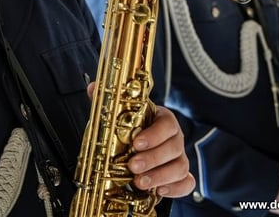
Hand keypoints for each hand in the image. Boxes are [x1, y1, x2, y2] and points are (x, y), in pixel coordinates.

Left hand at [85, 83, 193, 197]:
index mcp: (163, 120)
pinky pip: (186, 183)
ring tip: (139, 182)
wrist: (139, 143)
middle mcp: (174, 139)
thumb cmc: (132, 128)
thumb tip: (92, 87)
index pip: (167, 124)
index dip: (154, 135)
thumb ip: (107, 100)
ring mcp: (179, 158)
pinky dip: (175, 188)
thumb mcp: (120, 113)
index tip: (136, 143)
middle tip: (133, 166)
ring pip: (179, 167)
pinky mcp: (180, 176)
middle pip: (173, 147)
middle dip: (152, 159)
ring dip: (160, 176)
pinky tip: (159, 191)